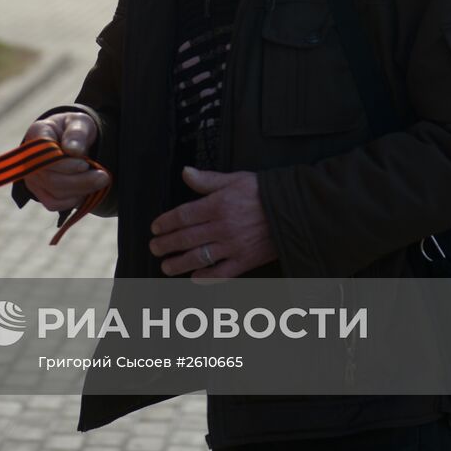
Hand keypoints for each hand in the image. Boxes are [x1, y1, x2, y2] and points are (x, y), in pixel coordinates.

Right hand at [20, 112, 108, 211]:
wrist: (73, 142)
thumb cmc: (75, 130)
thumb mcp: (80, 123)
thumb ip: (77, 133)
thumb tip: (73, 150)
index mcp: (37, 133)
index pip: (45, 156)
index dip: (65, 165)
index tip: (85, 164)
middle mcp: (28, 157)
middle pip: (50, 178)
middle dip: (80, 181)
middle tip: (103, 177)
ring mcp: (32, 177)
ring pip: (54, 193)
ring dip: (81, 190)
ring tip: (99, 180)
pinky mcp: (39, 192)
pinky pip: (54, 204)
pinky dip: (72, 200)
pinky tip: (84, 190)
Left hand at [148, 169, 277, 278]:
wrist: (295, 210)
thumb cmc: (265, 192)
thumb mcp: (235, 179)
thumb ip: (207, 179)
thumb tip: (185, 172)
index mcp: (218, 205)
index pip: (183, 216)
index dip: (166, 223)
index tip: (156, 228)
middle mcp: (222, 227)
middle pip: (186, 238)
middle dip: (167, 244)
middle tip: (154, 248)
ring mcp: (234, 245)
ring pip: (200, 257)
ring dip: (180, 263)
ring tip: (166, 267)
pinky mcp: (246, 260)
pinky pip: (223, 273)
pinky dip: (208, 277)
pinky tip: (196, 278)